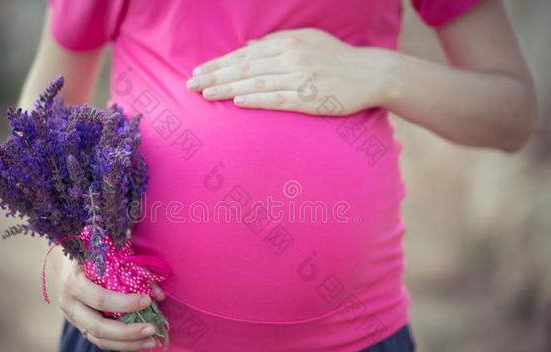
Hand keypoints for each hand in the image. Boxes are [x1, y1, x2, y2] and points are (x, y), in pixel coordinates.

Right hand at [56, 256, 165, 351]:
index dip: (125, 303)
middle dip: (128, 332)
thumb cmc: (92, 256)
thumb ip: (133, 272)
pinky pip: (101, 341)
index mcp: (74, 283)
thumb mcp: (108, 256)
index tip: (148, 301)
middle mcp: (69, 305)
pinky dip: (122, 344)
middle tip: (153, 329)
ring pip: (99, 339)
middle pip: (98, 327)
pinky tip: (141, 343)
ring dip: (128, 343)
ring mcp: (73, 319)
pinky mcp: (80, 328)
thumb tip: (159, 295)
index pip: (101, 299)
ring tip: (152, 341)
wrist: (66, 265)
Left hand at [186, 28, 396, 115]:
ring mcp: (300, 79)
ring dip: (228, 89)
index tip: (198, 71)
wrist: (370, 74)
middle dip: (214, 76)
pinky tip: (237, 102)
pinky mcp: (310, 99)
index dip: (219, 64)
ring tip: (205, 94)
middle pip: (244, 68)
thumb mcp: (307, 40)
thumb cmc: (336, 58)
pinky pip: (277, 99)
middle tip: (190, 85)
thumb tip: (249, 48)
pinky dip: (256, 100)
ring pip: (256, 83)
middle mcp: (290, 58)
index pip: (244, 55)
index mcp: (287, 43)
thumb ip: (277, 42)